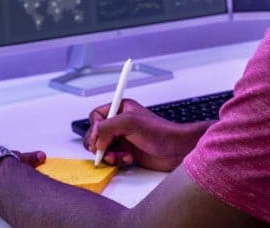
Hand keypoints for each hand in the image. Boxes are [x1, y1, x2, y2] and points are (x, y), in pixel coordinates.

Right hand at [84, 99, 209, 171]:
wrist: (176, 150)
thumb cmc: (160, 132)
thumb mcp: (130, 122)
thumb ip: (108, 126)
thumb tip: (95, 137)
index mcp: (120, 109)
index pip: (96, 116)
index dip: (94, 128)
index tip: (97, 138)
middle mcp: (120, 123)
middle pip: (97, 133)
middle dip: (98, 144)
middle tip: (103, 151)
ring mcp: (123, 138)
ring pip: (103, 147)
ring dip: (108, 154)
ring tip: (116, 157)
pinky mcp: (127, 152)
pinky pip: (113, 157)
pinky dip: (117, 160)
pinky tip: (127, 159)